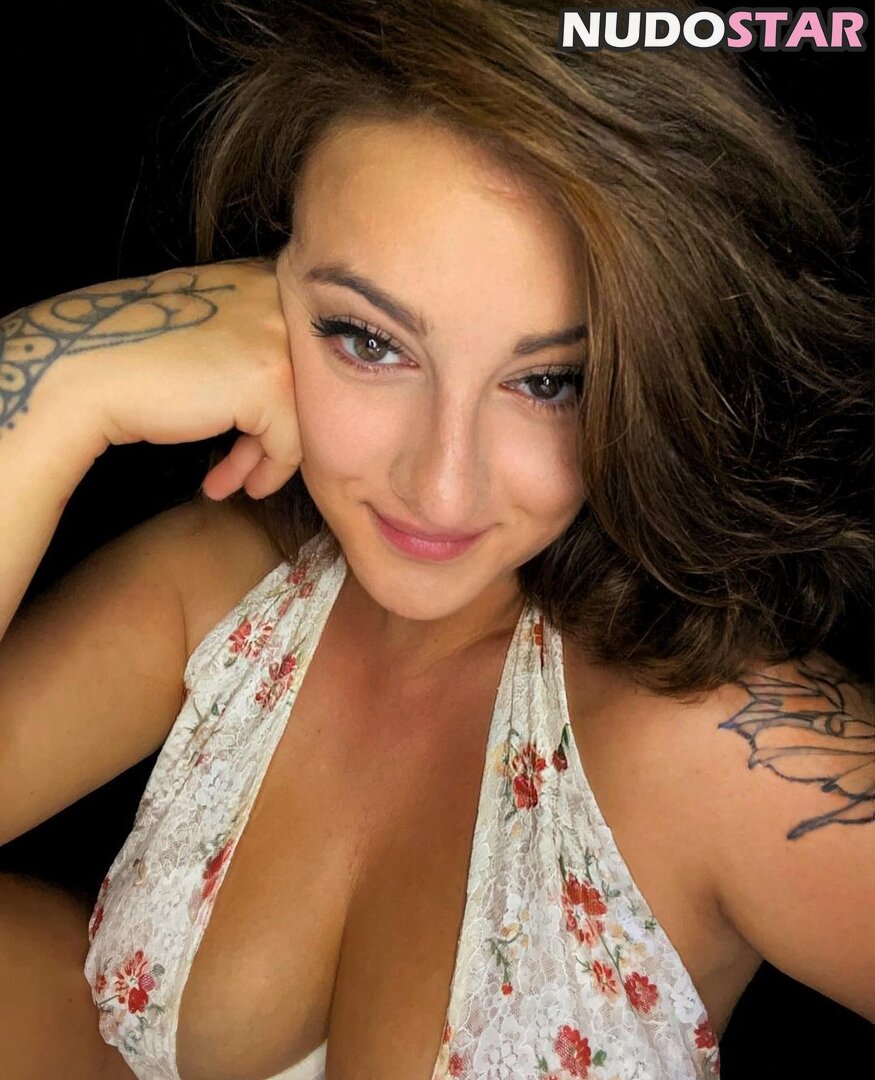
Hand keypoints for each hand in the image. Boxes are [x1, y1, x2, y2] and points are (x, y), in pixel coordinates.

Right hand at [53, 256, 300, 499]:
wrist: (88, 372)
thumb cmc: (137, 355)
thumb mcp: (208, 325)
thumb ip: (253, 340)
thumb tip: (291, 392)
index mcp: (264, 277)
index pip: (299, 352)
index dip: (277, 400)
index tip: (250, 431)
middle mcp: (278, 300)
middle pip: (304, 385)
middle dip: (273, 434)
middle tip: (244, 467)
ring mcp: (276, 340)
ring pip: (300, 417)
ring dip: (265, 458)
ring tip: (237, 482)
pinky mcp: (269, 383)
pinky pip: (289, 446)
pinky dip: (267, 473)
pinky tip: (234, 486)